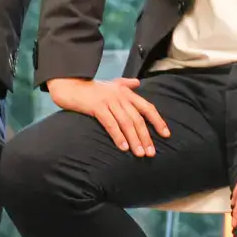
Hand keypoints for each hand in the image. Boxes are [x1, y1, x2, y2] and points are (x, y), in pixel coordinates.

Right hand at [46, 77, 170, 154]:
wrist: (69, 84)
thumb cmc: (91, 88)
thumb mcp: (111, 84)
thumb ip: (126, 84)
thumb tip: (138, 83)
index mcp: (126, 92)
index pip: (148, 108)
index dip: (158, 121)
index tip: (166, 134)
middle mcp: (121, 96)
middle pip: (138, 119)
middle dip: (146, 137)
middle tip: (151, 152)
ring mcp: (109, 101)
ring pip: (126, 123)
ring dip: (134, 140)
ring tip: (140, 154)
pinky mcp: (97, 107)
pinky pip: (110, 124)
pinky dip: (118, 136)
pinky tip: (123, 147)